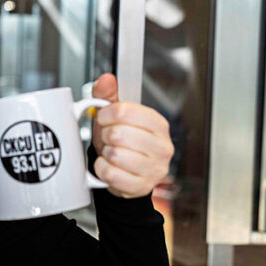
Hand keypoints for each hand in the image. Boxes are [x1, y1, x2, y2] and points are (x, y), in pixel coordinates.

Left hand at [90, 73, 173, 198]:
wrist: (123, 171)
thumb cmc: (120, 141)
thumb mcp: (113, 116)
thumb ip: (108, 95)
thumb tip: (106, 79)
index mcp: (158, 124)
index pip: (126, 112)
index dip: (107, 114)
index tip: (104, 118)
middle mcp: (162, 146)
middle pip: (119, 134)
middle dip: (106, 136)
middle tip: (108, 139)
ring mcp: (155, 169)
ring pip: (115, 155)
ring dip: (105, 154)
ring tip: (111, 153)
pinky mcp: (142, 186)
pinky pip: (111, 174)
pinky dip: (102, 169)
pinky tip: (109, 166)